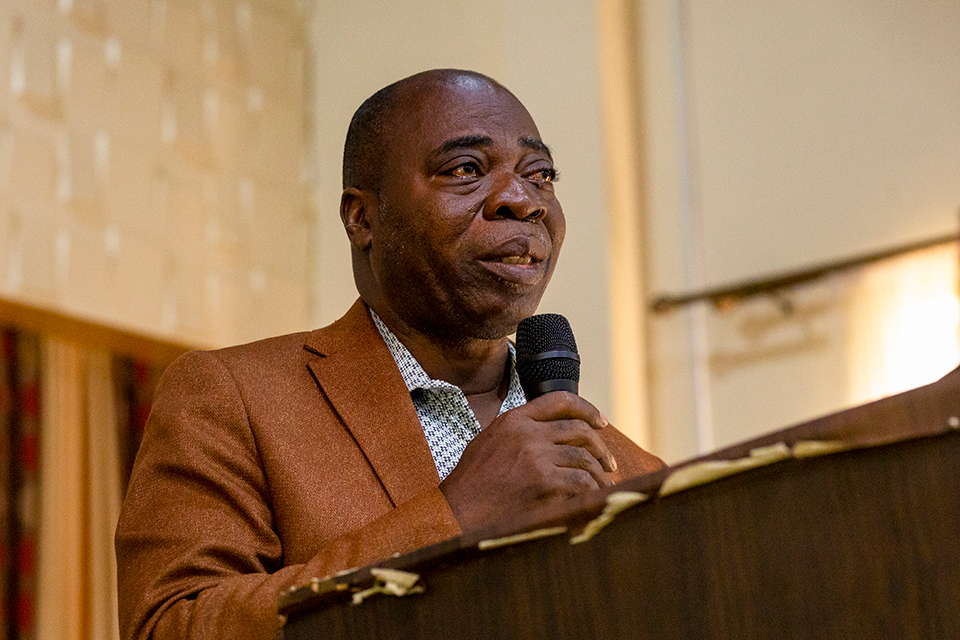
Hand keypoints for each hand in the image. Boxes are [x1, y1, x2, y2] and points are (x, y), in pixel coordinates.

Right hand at [439, 391, 615, 530]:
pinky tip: (594, 496)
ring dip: (600, 472)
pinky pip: (581, 481)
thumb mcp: (489, 441)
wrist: (459, 512)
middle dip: (600, 447)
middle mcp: (527, 434)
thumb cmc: (472, 482)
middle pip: (579, 430)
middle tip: (608, 463)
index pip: (560, 400)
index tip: (601, 423)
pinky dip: (592, 489)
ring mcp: (537, 459)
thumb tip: (551, 432)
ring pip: (584, 457)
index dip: (587, 409)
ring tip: (604, 484)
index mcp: (514, 420)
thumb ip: (518, 430)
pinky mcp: (545, 485)